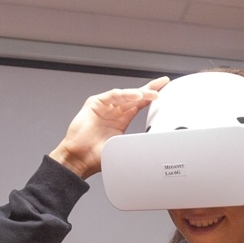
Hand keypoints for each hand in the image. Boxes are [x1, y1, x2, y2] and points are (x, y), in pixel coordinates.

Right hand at [49, 77, 169, 178]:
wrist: (79, 159)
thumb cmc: (96, 157)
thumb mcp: (123, 148)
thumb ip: (136, 143)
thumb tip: (153, 146)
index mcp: (122, 120)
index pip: (139, 104)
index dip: (151, 97)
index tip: (165, 91)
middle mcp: (114, 111)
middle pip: (135, 96)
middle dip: (150, 89)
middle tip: (163, 83)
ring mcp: (105, 106)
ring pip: (125, 95)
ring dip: (140, 93)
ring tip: (153, 94)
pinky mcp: (94, 104)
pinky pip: (112, 96)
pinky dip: (124, 95)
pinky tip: (135, 96)